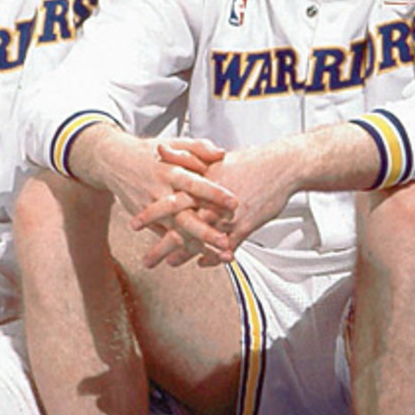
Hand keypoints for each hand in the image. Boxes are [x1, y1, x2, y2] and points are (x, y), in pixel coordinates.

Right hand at [84, 132, 237, 264]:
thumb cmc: (147, 154)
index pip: (193, 184)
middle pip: (184, 214)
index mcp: (169, 171)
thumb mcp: (173, 143)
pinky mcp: (146, 220)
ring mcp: (151, 209)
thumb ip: (199, 147)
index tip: (233, 203)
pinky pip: (165, 236)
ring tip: (219, 254)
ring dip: (198, 244)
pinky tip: (203, 255)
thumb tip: (222, 154)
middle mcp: (159, 192)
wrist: (113, 163)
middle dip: (205, 230)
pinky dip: (183, 247)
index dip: (213, 194)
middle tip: (225, 241)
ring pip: (176, 230)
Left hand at [137, 143, 299, 267]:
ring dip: (184, 255)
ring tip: (171, 264)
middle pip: (180, 227)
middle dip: (161, 246)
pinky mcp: (245, 226)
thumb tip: (158, 150)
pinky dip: (213, 257)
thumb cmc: (248, 162)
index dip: (150, 214)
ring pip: (200, 241)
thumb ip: (181, 155)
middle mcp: (211, 202)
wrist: (281, 166)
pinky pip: (225, 248)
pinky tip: (203, 263)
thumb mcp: (210, 156)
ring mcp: (228, 216)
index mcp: (200, 184)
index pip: (169, 202)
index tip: (133, 223)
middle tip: (147, 259)